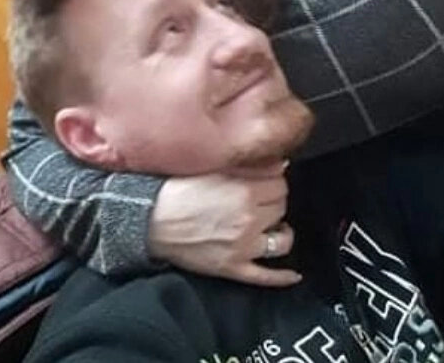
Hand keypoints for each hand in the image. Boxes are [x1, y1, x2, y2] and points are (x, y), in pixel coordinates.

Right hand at [148, 162, 300, 286]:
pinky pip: (265, 277)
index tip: (264, 181)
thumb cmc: (176, 189)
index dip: (272, 180)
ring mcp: (243, 247)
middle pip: (282, 207)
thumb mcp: (212, 168)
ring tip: (272, 226)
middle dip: (273, 202)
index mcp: (244, 190)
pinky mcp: (233, 268)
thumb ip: (248, 166)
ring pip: (281, 241)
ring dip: (281, 233)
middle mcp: (249, 219)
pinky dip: (282, 277)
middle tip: (259, 199)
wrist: (150, 218)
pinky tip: (293, 274)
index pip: (280, 183)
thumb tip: (280, 165)